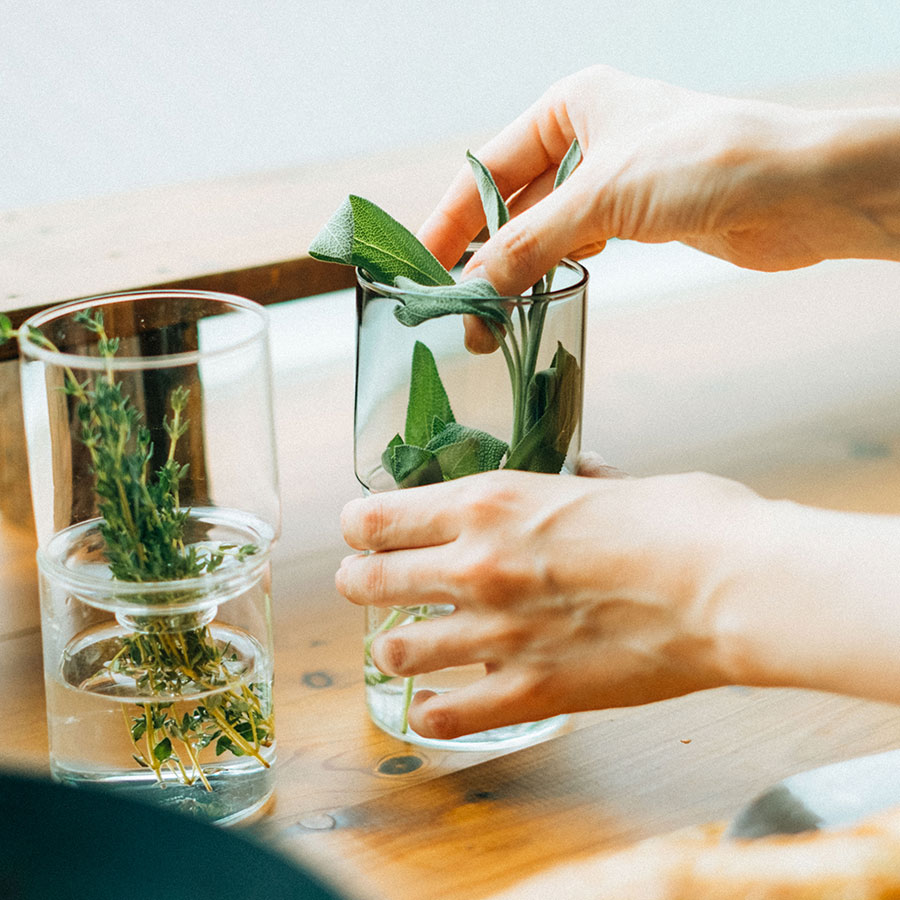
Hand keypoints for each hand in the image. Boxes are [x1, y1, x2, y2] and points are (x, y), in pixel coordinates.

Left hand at [336, 467, 758, 739]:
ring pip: (395, 649)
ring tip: (406, 646)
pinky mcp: (530, 690)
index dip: (361, 526)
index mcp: (489, 504)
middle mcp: (476, 566)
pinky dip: (434, 711)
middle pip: (368, 581)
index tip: (364, 532)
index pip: (378, 516)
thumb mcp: (620, 483)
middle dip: (360, 583)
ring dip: (394, 647)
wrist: (730, 587)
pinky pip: (447, 714)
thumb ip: (582, 479)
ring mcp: (497, 633)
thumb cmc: (685, 523)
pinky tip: (438, 704)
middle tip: (368, 586)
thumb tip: (581, 471)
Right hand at [418, 65, 899, 348]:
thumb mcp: (602, 197)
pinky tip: (534, 294)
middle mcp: (588, 137)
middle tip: (455, 305)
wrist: (801, 192)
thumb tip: (474, 290)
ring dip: (515, 268)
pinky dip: (552, 271)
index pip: (488, 166)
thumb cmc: (708, 162)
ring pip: (542, 228)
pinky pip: (575, 247)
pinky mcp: (637, 219)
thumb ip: (530, 243)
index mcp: (571, 105)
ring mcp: (612, 180)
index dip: (451, 217)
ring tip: (486, 313)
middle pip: (512, 200)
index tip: (422, 264)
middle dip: (482, 252)